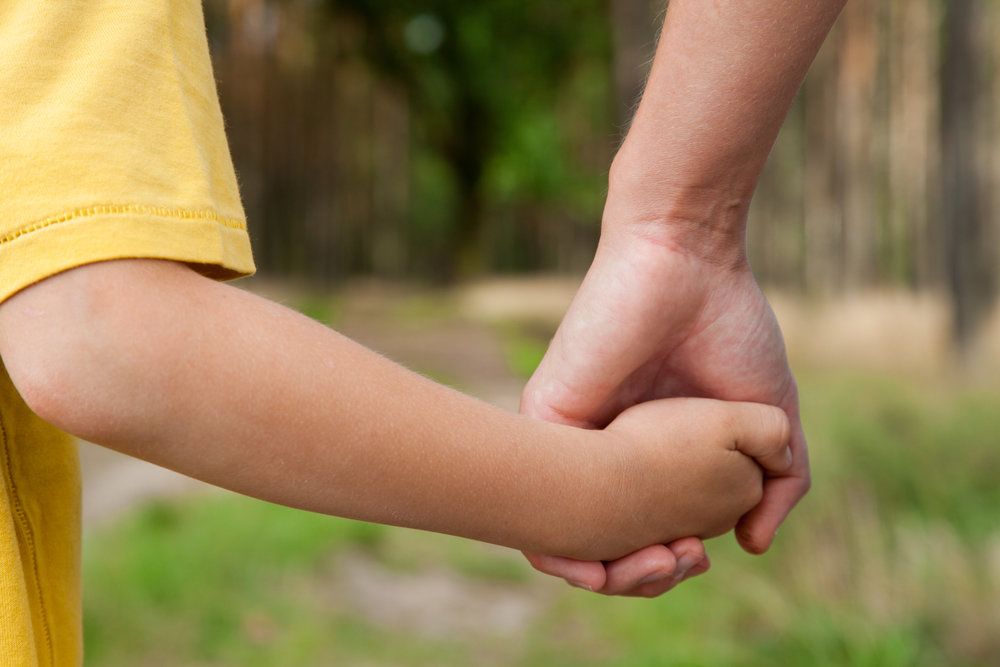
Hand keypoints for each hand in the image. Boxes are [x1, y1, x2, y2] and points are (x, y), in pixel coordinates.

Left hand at [521, 222, 808, 594]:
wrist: (693, 262)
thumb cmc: (731, 328)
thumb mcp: (771, 419)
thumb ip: (774, 483)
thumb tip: (753, 545)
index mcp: (652, 454)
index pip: (644, 531)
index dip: (668, 564)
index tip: (699, 559)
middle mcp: (607, 448)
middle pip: (601, 541)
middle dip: (637, 575)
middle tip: (679, 563)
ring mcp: (573, 433)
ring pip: (563, 528)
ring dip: (602, 569)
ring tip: (653, 562)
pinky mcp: (547, 410)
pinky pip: (533, 491)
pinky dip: (558, 541)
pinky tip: (599, 556)